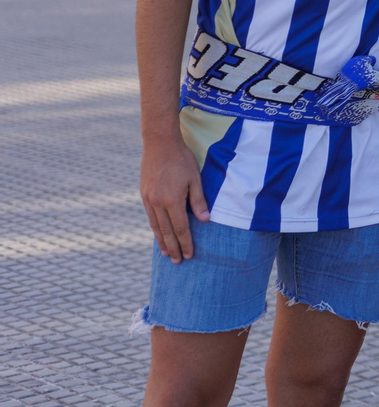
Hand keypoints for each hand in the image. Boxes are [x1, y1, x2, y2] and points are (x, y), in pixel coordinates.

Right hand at [140, 138, 209, 262]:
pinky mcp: (144, 195)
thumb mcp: (195, 178)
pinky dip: (155, 228)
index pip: (181, 228)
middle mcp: (157, 203)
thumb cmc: (181, 160)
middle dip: (173, 248)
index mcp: (172, 200)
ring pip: (156, 226)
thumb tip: (206, 221)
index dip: (186, 243)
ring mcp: (148, 199)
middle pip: (167, 231)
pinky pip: (150, 217)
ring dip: (162, 241)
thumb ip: (199, 200)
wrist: (159, 144)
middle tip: (178, 262)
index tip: (190, 255)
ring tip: (167, 254)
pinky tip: (159, 234)